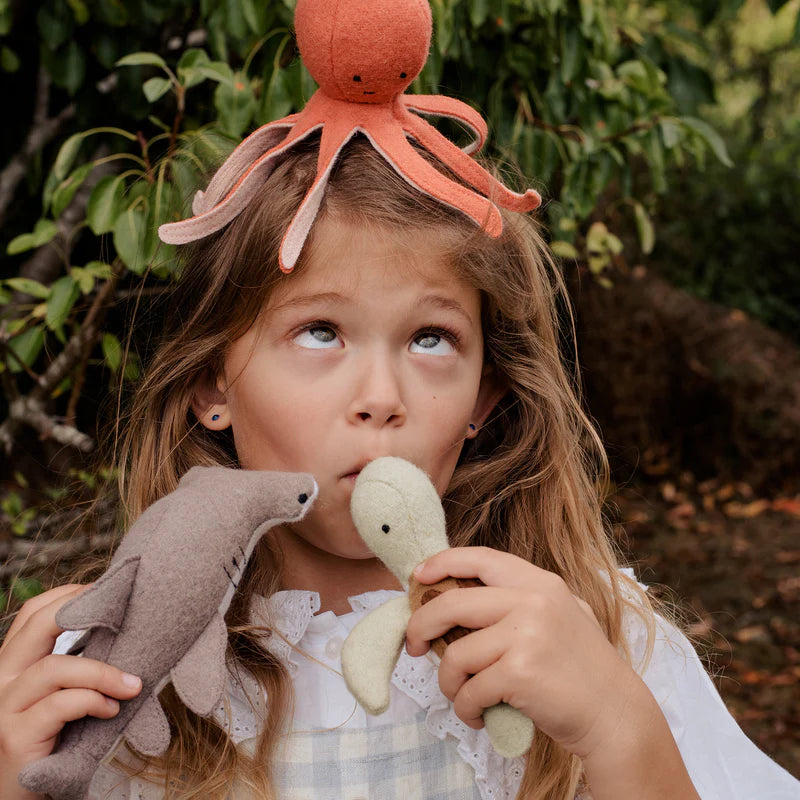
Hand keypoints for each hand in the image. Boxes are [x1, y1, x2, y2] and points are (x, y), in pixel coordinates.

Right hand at [0, 584, 141, 799]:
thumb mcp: (61, 696)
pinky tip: (112, 710)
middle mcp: (0, 682)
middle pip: (37, 626)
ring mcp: (3, 709)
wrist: (22, 796)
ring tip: (133, 684)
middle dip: (82, 611)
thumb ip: (76, 667)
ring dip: (103, 672)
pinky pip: (60, 705)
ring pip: (55, 668)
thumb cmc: (52, 743)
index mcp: (12, 666)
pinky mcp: (15, 737)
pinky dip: (93, 701)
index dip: (68, 595)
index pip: (32, 614)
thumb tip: (123, 630)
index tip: (106, 590)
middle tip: (122, 612)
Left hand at [404, 547, 641, 759]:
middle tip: (415, 645)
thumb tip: (460, 598)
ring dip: (448, 682)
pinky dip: (465, 708)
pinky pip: (469, 690)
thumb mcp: (561, 614)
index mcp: (540, 583)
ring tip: (462, 697)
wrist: (616, 714)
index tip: (418, 577)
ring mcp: (526, 636)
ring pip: (456, 654)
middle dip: (421, 625)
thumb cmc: (582, 669)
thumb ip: (521, 600)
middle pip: (452, 603)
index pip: (480, 558)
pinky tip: (478, 715)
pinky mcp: (520, 673)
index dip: (442, 563)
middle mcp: (532, 601)